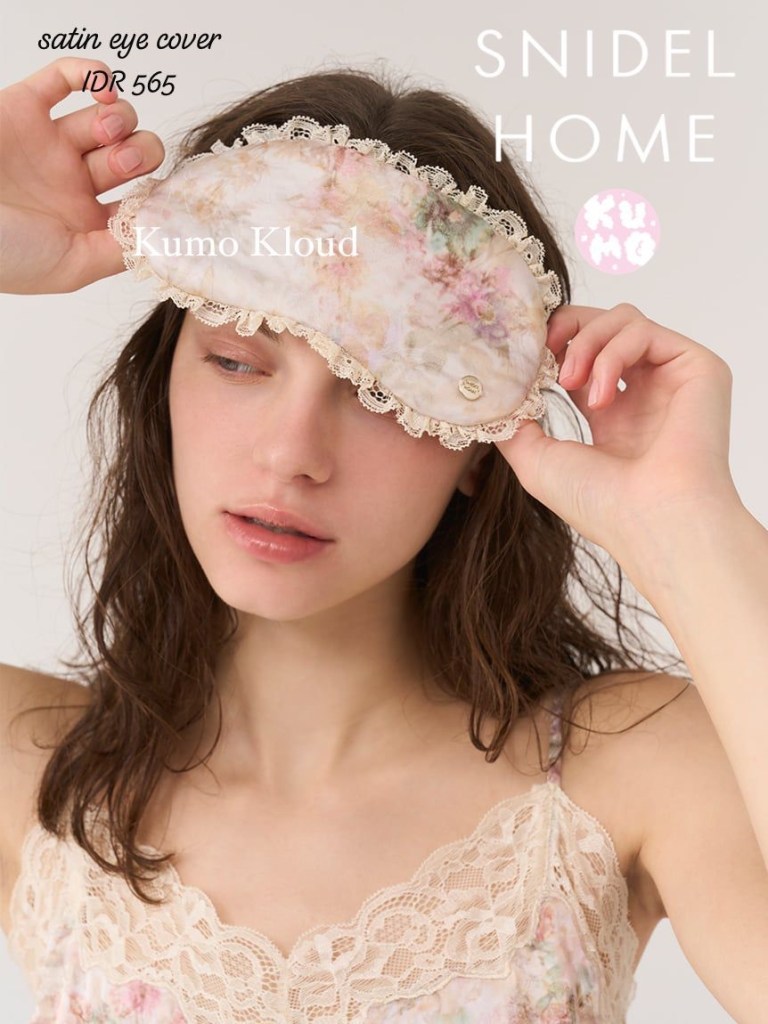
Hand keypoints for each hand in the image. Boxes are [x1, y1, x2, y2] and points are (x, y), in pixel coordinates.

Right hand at [0, 57, 164, 293]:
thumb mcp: (69, 266)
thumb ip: (118, 252)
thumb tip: (159, 235)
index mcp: (84, 221)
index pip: (141, 201)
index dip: (160, 193)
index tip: (168, 194)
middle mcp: (71, 181)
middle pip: (133, 155)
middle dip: (141, 153)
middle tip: (123, 164)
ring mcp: (49, 143)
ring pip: (110, 117)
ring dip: (121, 119)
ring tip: (104, 136)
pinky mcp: (25, 106)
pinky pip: (67, 77)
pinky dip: (93, 74)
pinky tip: (100, 89)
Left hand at [494, 303, 742, 569]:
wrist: (652, 521)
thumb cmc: (600, 503)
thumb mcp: (535, 459)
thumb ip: (514, 420)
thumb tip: (494, 389)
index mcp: (611, 414)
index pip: (580, 357)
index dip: (549, 346)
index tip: (522, 356)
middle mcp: (644, 392)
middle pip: (602, 326)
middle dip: (564, 330)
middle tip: (540, 353)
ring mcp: (670, 378)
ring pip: (622, 319)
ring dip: (584, 341)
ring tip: (567, 382)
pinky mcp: (697, 367)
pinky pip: (643, 331)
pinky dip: (611, 354)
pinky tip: (601, 398)